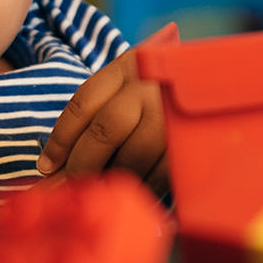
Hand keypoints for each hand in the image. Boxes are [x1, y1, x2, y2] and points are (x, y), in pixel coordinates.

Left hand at [34, 23, 177, 194]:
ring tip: (94, 195)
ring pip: (133, 156)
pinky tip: (128, 196)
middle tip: (66, 189)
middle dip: (81, 165)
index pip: (83, 103)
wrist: (216, 83)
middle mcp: (150, 86)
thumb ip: (96, 114)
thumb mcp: (128, 86)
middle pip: (105, 130)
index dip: (60, 139)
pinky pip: (161, 173)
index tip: (46, 167)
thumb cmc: (157, 92)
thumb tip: (55, 165)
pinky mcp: (191, 141)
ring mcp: (174, 114)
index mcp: (127, 67)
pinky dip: (140, 189)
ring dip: (109, 181)